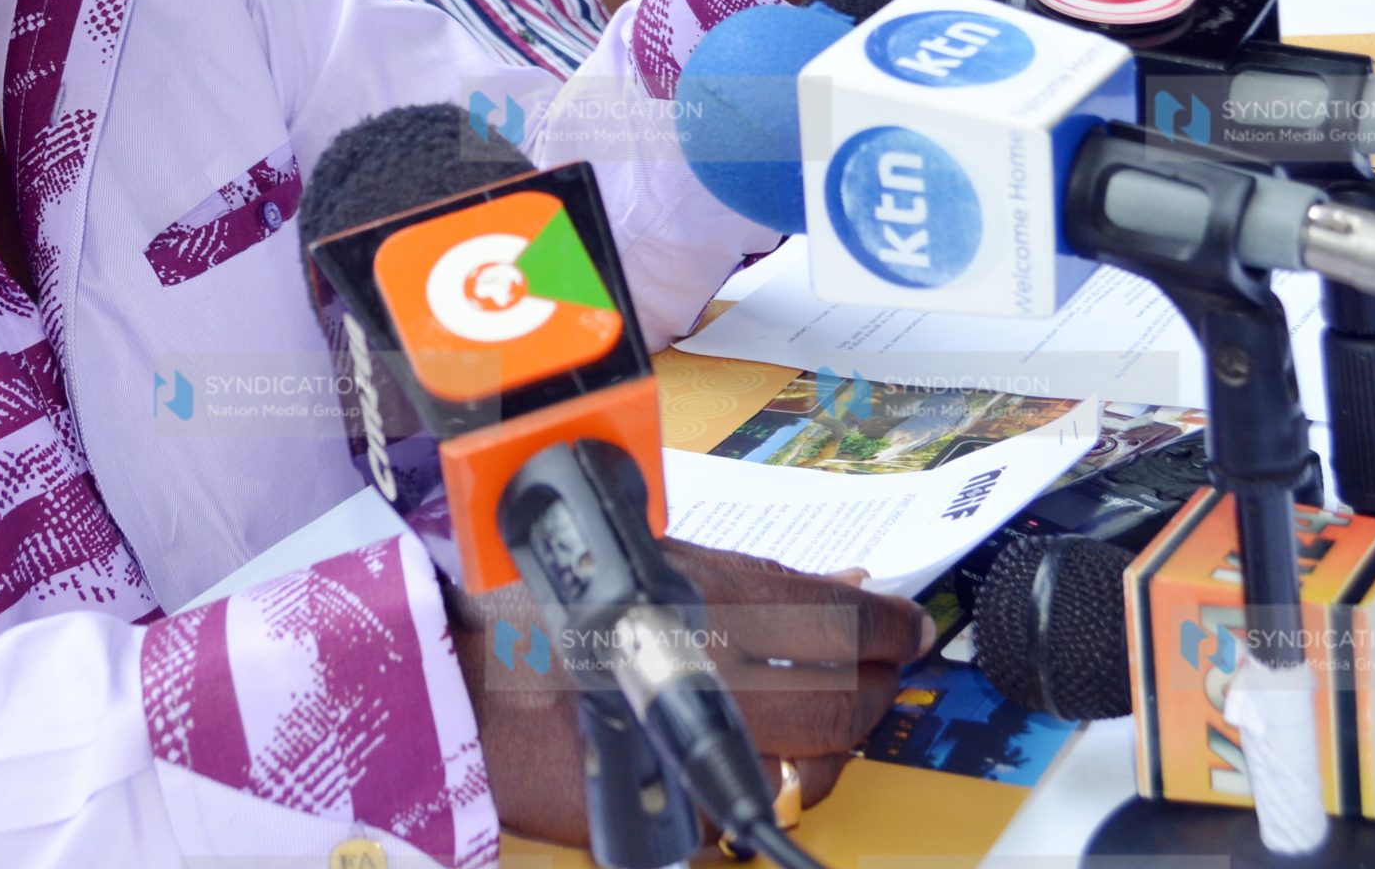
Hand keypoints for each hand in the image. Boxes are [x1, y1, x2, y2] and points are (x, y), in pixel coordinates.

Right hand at [451, 541, 933, 847]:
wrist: (463, 692)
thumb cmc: (543, 613)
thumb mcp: (651, 566)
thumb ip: (751, 582)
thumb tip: (844, 590)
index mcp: (711, 596)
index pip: (845, 619)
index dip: (895, 629)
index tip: (911, 630)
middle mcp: (717, 671)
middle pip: (848, 698)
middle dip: (882, 687)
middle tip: (886, 675)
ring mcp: (701, 745)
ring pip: (815, 759)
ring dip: (839, 743)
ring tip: (832, 724)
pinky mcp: (679, 809)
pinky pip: (753, 801)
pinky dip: (768, 783)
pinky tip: (756, 761)